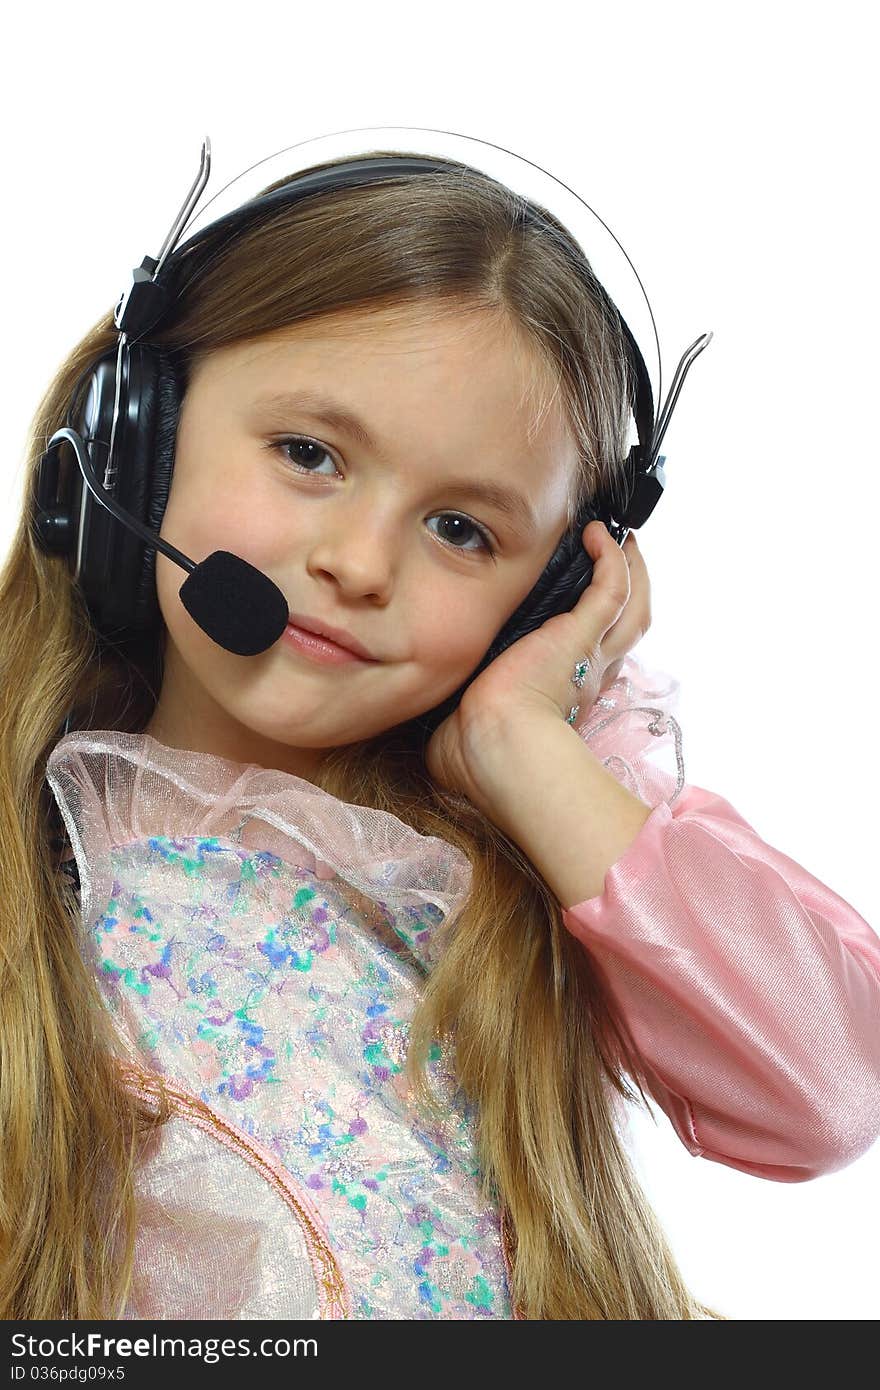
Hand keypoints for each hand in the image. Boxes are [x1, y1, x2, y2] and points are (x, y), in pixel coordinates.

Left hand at [425, 521, 650, 800]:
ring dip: (632, 571)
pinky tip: (598, 533)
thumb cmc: (475, 756)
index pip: (587, 660)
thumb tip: (427, 719)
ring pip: (631, 606)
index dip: (591, 635)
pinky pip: (611, 587)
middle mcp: (585, 675)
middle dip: (628, 594)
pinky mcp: (579, 634)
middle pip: (625, 628)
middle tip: (618, 560)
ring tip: (618, 539)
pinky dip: (610, 558)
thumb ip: (450, 718)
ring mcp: (588, 653)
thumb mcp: (461, 732)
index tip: (576, 613)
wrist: (494, 748)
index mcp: (560, 698)